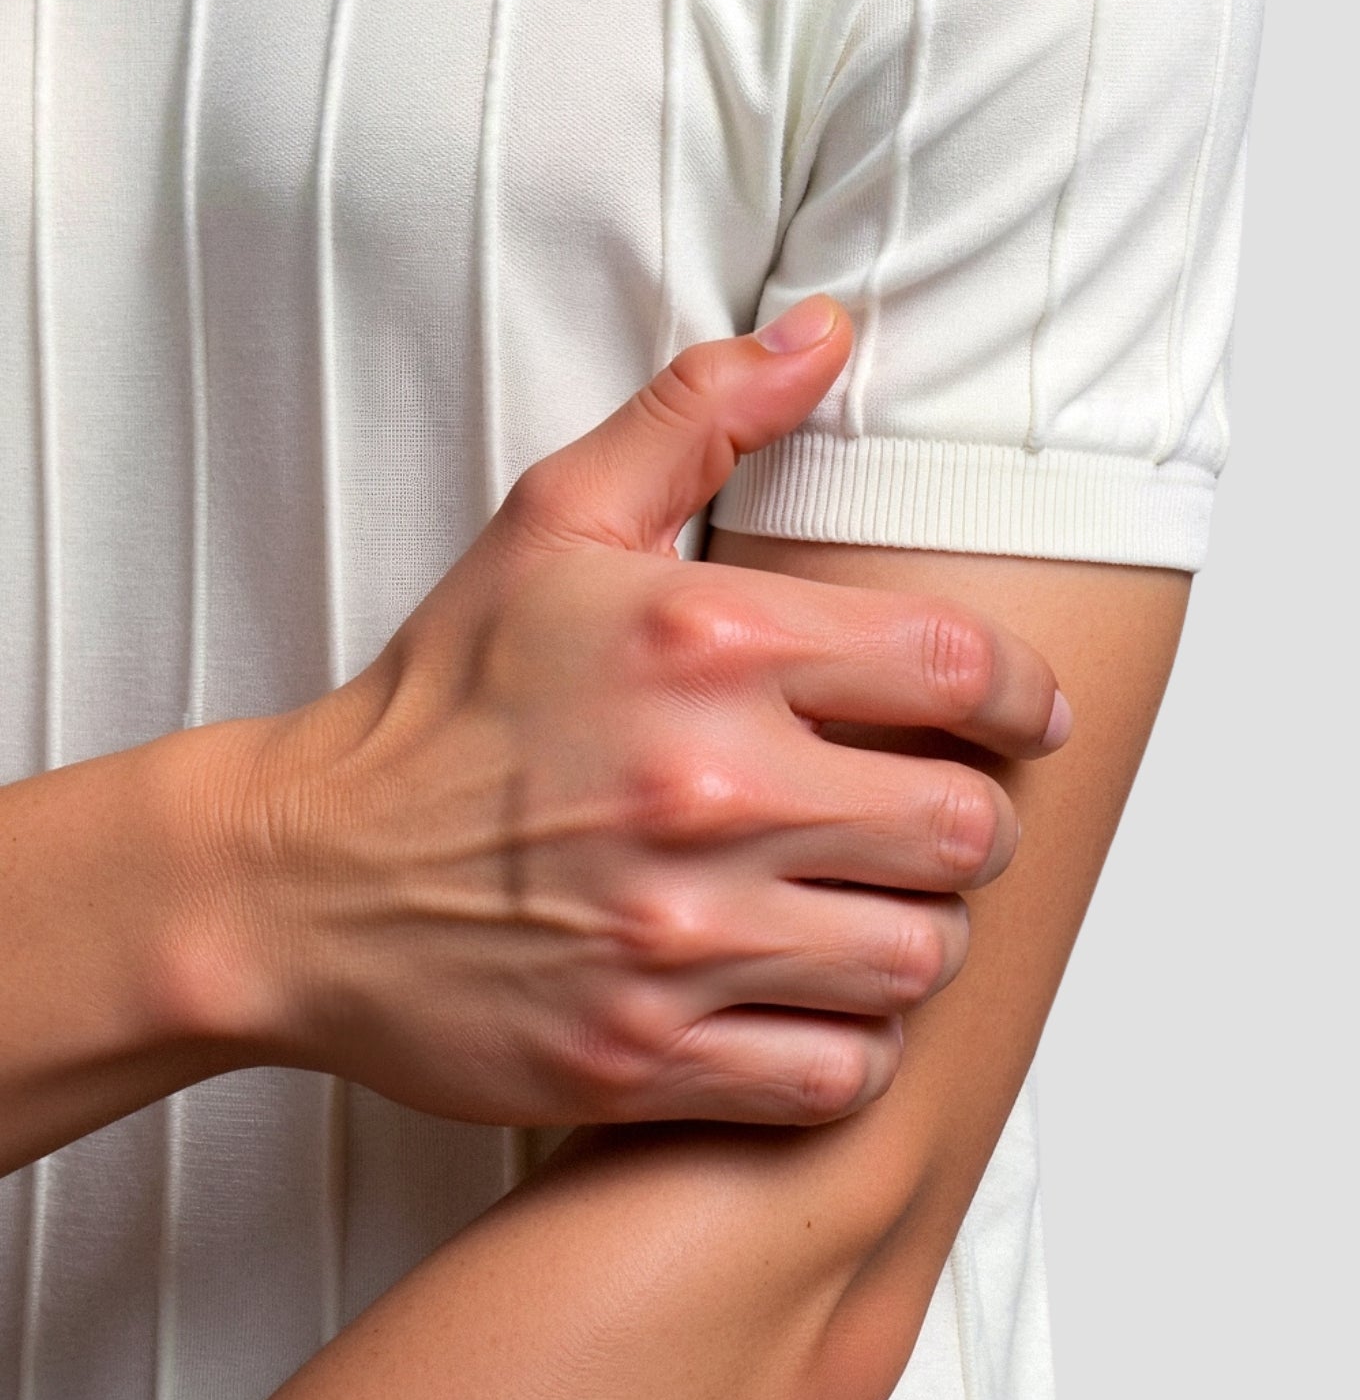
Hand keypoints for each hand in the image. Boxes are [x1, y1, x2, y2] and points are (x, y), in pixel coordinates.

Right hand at [203, 297, 1069, 1128]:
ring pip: (920, 956)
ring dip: (918, 928)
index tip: (1020, 714)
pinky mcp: (644, 1058)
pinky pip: (839, 1072)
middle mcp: (706, 790)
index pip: (956, 666)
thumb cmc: (448, 694)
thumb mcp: (557, 519)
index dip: (1019, 693)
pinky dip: (849, 1040)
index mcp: (702, 643)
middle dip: (975, 818)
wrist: (300, 877)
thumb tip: (828, 326)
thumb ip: (701, 414)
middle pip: (966, 828)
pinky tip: (811, 991)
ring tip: (873, 899)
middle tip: (934, 811)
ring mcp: (676, 938)